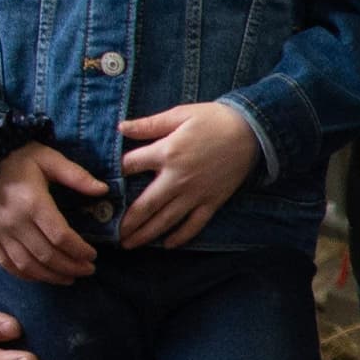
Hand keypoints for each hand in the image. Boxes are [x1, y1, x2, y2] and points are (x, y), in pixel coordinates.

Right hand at [0, 142, 104, 284]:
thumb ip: (76, 176)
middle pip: (47, 255)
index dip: (80, 250)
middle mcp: (15, 223)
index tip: (93, 255)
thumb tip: (103, 189)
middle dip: (72, 266)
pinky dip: (27, 275)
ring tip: (71, 277)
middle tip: (89, 269)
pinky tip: (43, 276)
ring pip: (28, 265)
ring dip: (52, 276)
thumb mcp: (49, 159)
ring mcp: (0, 233)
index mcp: (33, 203)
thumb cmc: (17, 158)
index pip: (61, 237)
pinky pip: (9, 264)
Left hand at [117, 101, 259, 247]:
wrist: (253, 131)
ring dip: (146, 234)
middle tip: (113, 234)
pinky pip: (194, 225)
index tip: (107, 184)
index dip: (115, 173)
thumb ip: (149, 124)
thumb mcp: (180, 114)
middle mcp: (177, 178)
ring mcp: (195, 193)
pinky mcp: (212, 202)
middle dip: (127, 222)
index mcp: (166, 152)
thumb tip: (120, 128)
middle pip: (144, 205)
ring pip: (165, 220)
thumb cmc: (214, 119)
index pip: (130, 167)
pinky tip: (167, 245)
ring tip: (130, 245)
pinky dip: (180, 237)